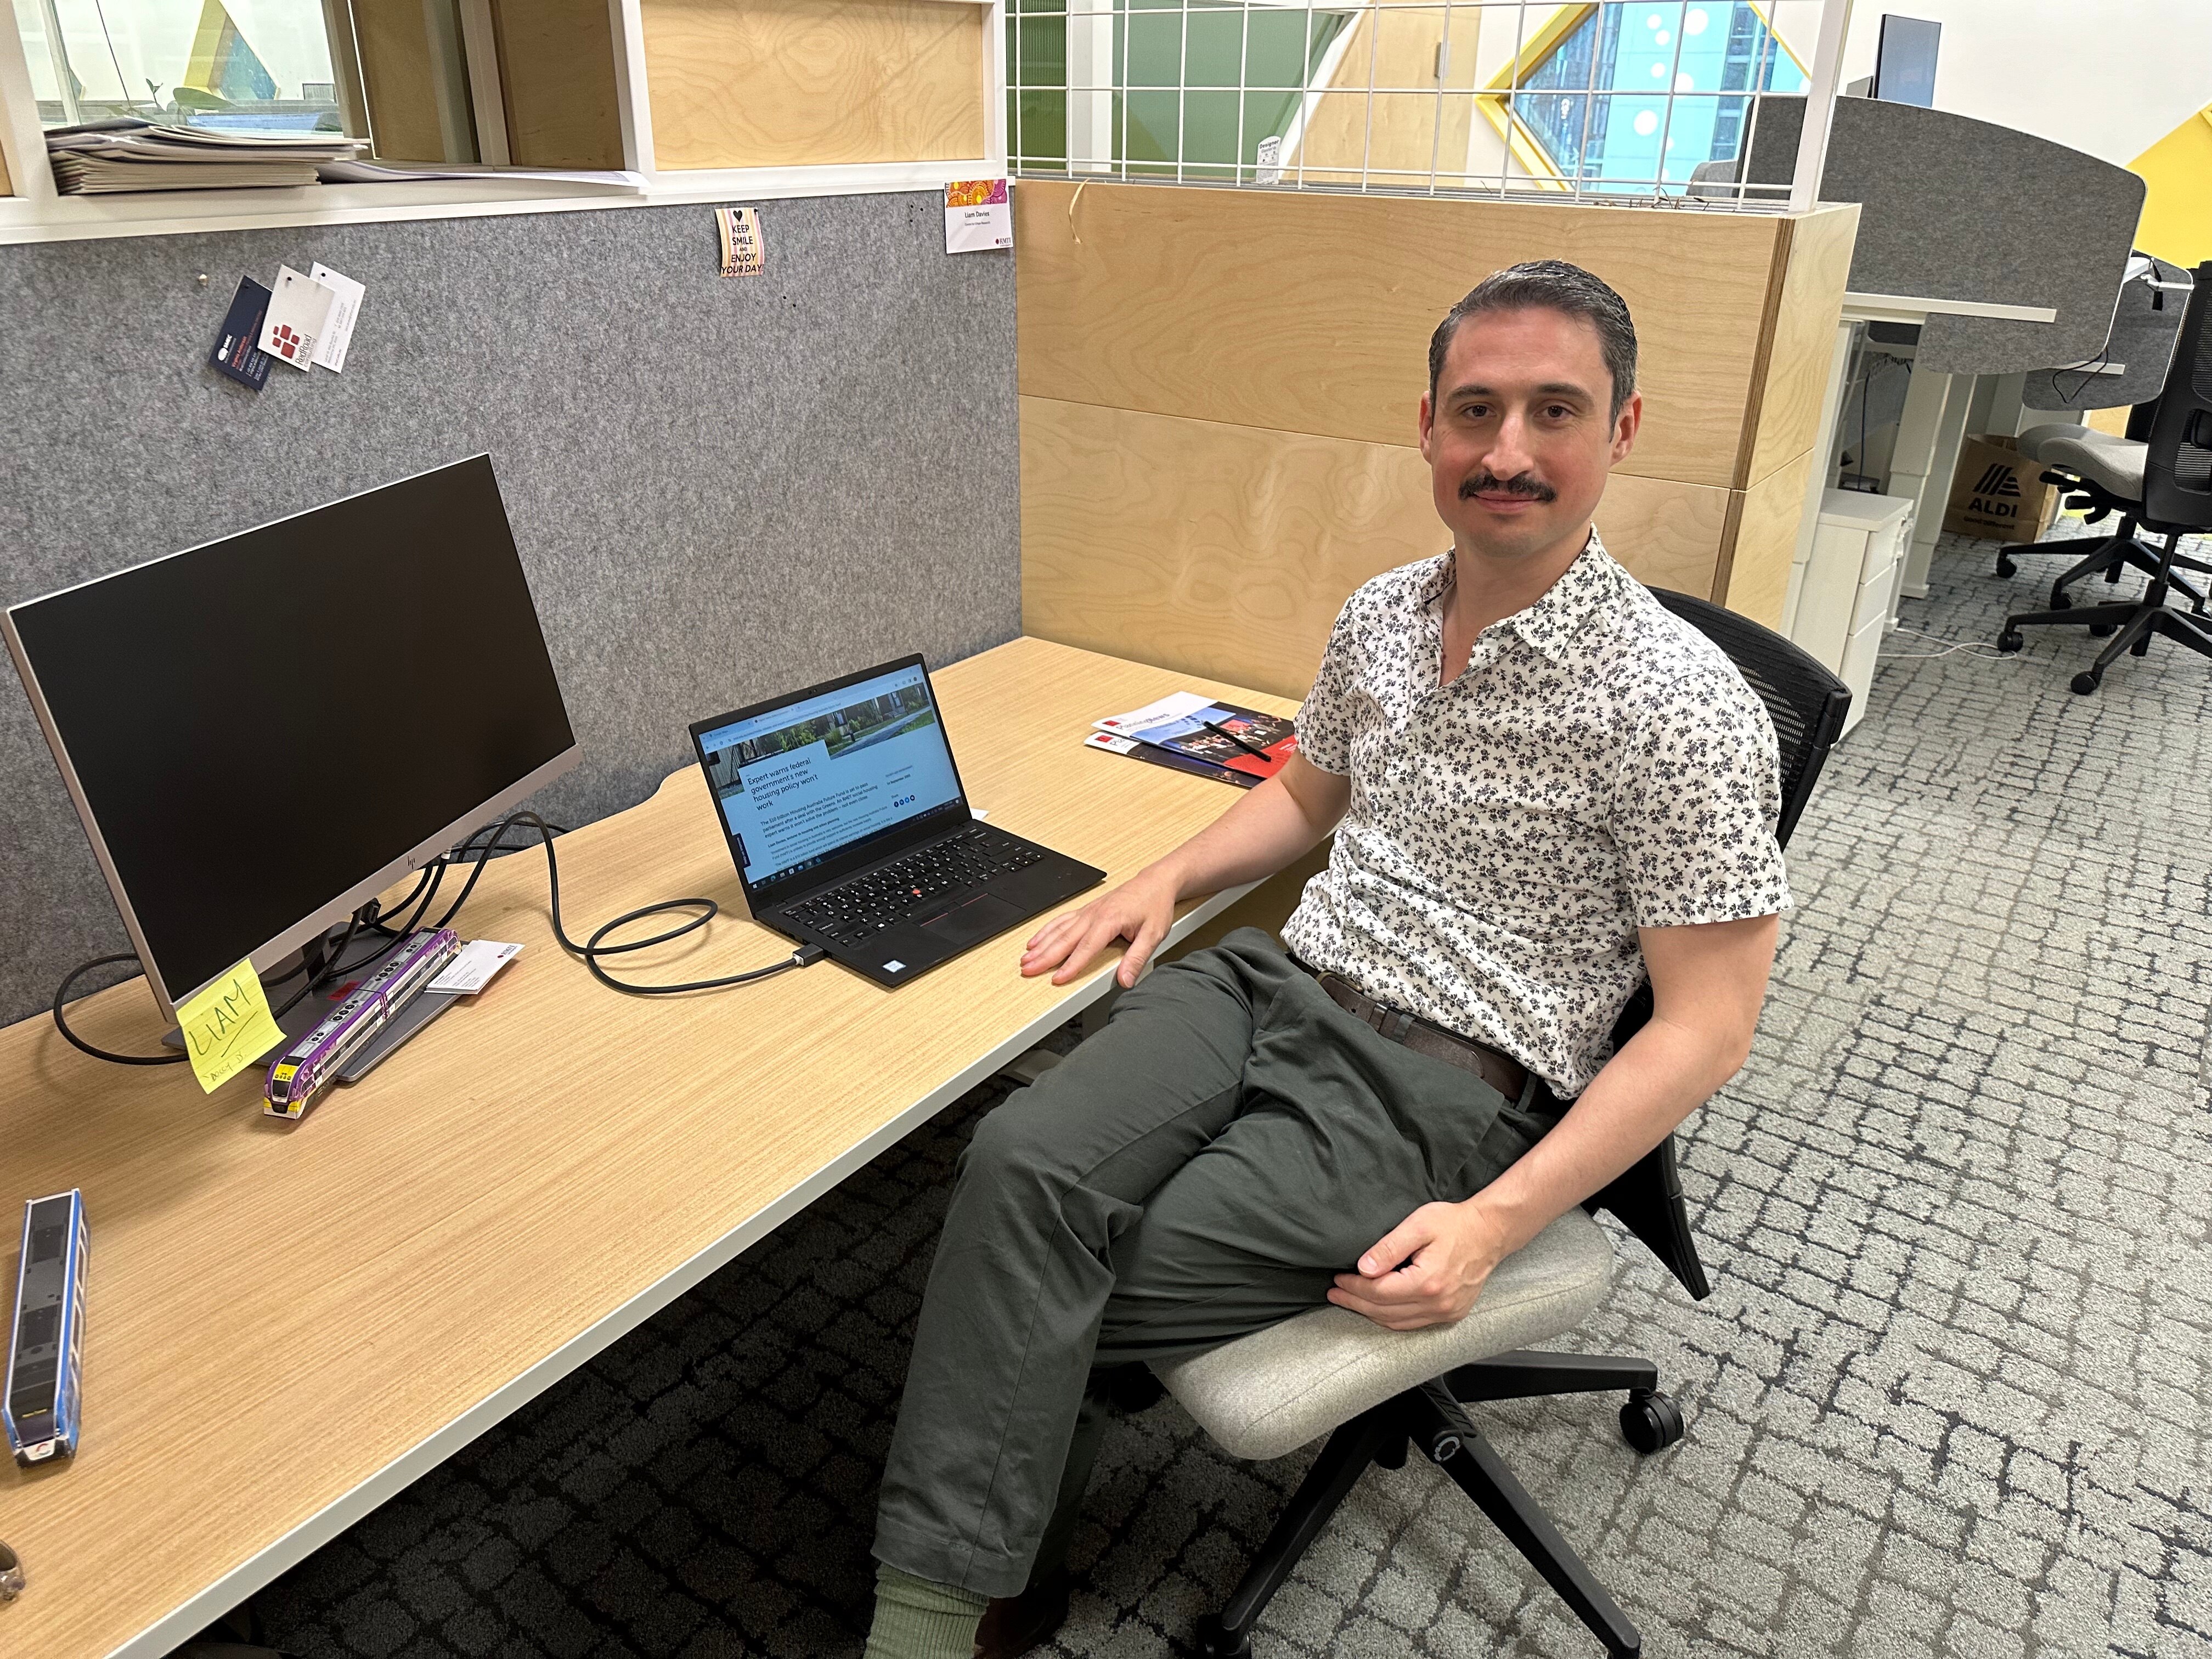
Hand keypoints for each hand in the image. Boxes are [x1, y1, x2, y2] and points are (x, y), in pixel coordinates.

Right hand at [1020, 868, 1178, 986]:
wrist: (1155, 882)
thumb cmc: (1154, 905)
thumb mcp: (1153, 934)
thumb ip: (1137, 958)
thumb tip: (1126, 979)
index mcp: (1109, 920)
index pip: (1086, 948)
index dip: (1071, 965)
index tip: (1057, 979)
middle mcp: (1094, 915)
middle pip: (1064, 939)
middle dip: (1044, 956)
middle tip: (1028, 970)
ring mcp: (1087, 911)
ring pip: (1058, 929)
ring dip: (1040, 945)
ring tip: (1026, 959)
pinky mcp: (1086, 910)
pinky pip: (1061, 920)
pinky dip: (1046, 931)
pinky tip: (1036, 941)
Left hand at [1328, 1200, 1509, 1330]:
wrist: (1490, 1232)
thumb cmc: (1456, 1224)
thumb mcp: (1419, 1225)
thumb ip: (1389, 1248)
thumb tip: (1363, 1268)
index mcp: (1428, 1282)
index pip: (1378, 1293)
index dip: (1354, 1287)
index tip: (1338, 1278)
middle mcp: (1438, 1304)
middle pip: (1384, 1312)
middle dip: (1355, 1303)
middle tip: (1335, 1293)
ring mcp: (1447, 1312)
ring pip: (1398, 1323)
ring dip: (1371, 1314)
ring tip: (1351, 1301)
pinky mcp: (1452, 1313)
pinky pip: (1414, 1323)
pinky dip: (1392, 1318)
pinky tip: (1379, 1309)